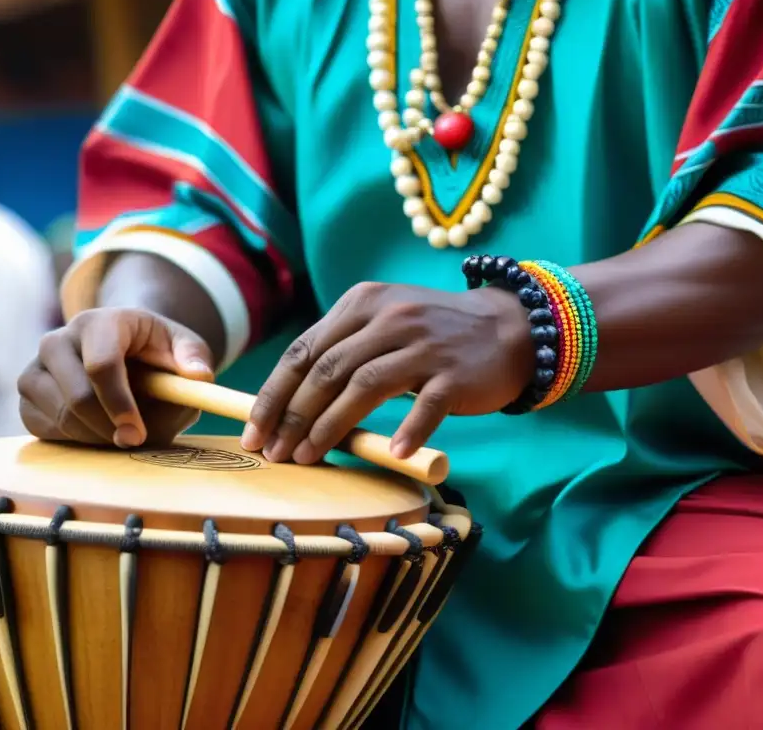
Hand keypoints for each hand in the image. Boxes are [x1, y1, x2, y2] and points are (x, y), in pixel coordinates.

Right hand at [18, 308, 214, 447]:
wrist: (123, 350)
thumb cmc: (157, 350)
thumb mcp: (183, 347)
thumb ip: (195, 359)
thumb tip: (199, 376)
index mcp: (101, 322)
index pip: (101, 364)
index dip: (119, 403)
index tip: (138, 432)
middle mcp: (59, 339)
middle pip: (76, 395)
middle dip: (109, 427)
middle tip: (136, 442)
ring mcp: (36, 366)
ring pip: (60, 416)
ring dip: (95, 436)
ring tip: (123, 433)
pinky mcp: (27, 394)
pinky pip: (43, 428)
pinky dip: (75, 440)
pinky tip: (98, 432)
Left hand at [241, 281, 533, 462]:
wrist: (508, 328)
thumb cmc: (435, 334)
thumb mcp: (386, 322)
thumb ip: (344, 349)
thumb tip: (288, 403)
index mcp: (363, 303)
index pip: (304, 351)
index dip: (274, 394)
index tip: (254, 431)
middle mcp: (390, 317)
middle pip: (327, 370)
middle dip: (293, 417)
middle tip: (277, 454)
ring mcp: (425, 344)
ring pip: (365, 386)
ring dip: (331, 427)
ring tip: (311, 458)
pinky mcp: (456, 372)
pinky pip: (426, 405)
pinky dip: (406, 430)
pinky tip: (389, 453)